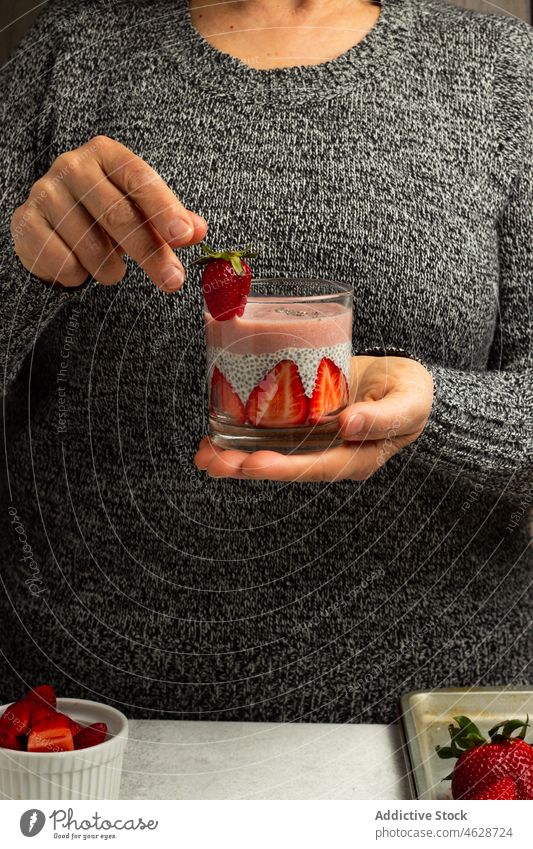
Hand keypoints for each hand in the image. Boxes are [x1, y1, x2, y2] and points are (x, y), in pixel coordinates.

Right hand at [10, 135, 206, 291]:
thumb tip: (198, 230)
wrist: (52, 224)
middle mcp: (72, 166)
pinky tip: (80, 267)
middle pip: (118, 214)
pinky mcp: (25, 222)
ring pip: (91, 245)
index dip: (163, 208)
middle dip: (150, 252)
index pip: (139, 179)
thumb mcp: (143, 212)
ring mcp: (45, 192)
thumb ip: (171, 220)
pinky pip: (63, 261)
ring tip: (113, 270)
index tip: (183, 235)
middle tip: (172, 280)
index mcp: (106, 154)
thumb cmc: (106, 214)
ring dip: (110, 269)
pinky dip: (79, 275)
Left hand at [195, 356, 433, 481]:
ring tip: (202, 453)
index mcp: (355, 459)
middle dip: (243, 467)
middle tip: (210, 460)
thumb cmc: (411, 393)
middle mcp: (328, 455)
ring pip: (269, 453)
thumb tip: (350, 426)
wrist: (404, 382)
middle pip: (282, 466)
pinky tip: (214, 432)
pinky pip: (268, 433)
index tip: (251, 463)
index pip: (314, 468)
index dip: (282, 468)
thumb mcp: (409, 402)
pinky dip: (240, 433)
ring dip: (233, 455)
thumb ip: (384, 417)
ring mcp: (312, 442)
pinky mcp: (301, 424)